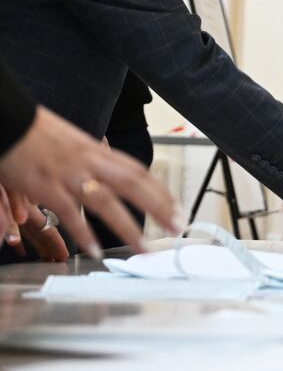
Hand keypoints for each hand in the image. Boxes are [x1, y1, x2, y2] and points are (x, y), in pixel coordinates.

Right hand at [0, 106, 178, 257]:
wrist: (11, 120)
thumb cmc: (39, 134)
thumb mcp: (75, 143)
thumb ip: (95, 160)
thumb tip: (111, 174)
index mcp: (98, 151)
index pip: (139, 172)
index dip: (161, 192)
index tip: (177, 209)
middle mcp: (90, 162)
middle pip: (133, 185)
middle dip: (159, 207)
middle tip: (177, 227)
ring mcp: (70, 175)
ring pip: (107, 202)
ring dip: (128, 228)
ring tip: (144, 249)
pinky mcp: (47, 187)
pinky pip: (70, 213)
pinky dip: (84, 233)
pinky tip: (96, 250)